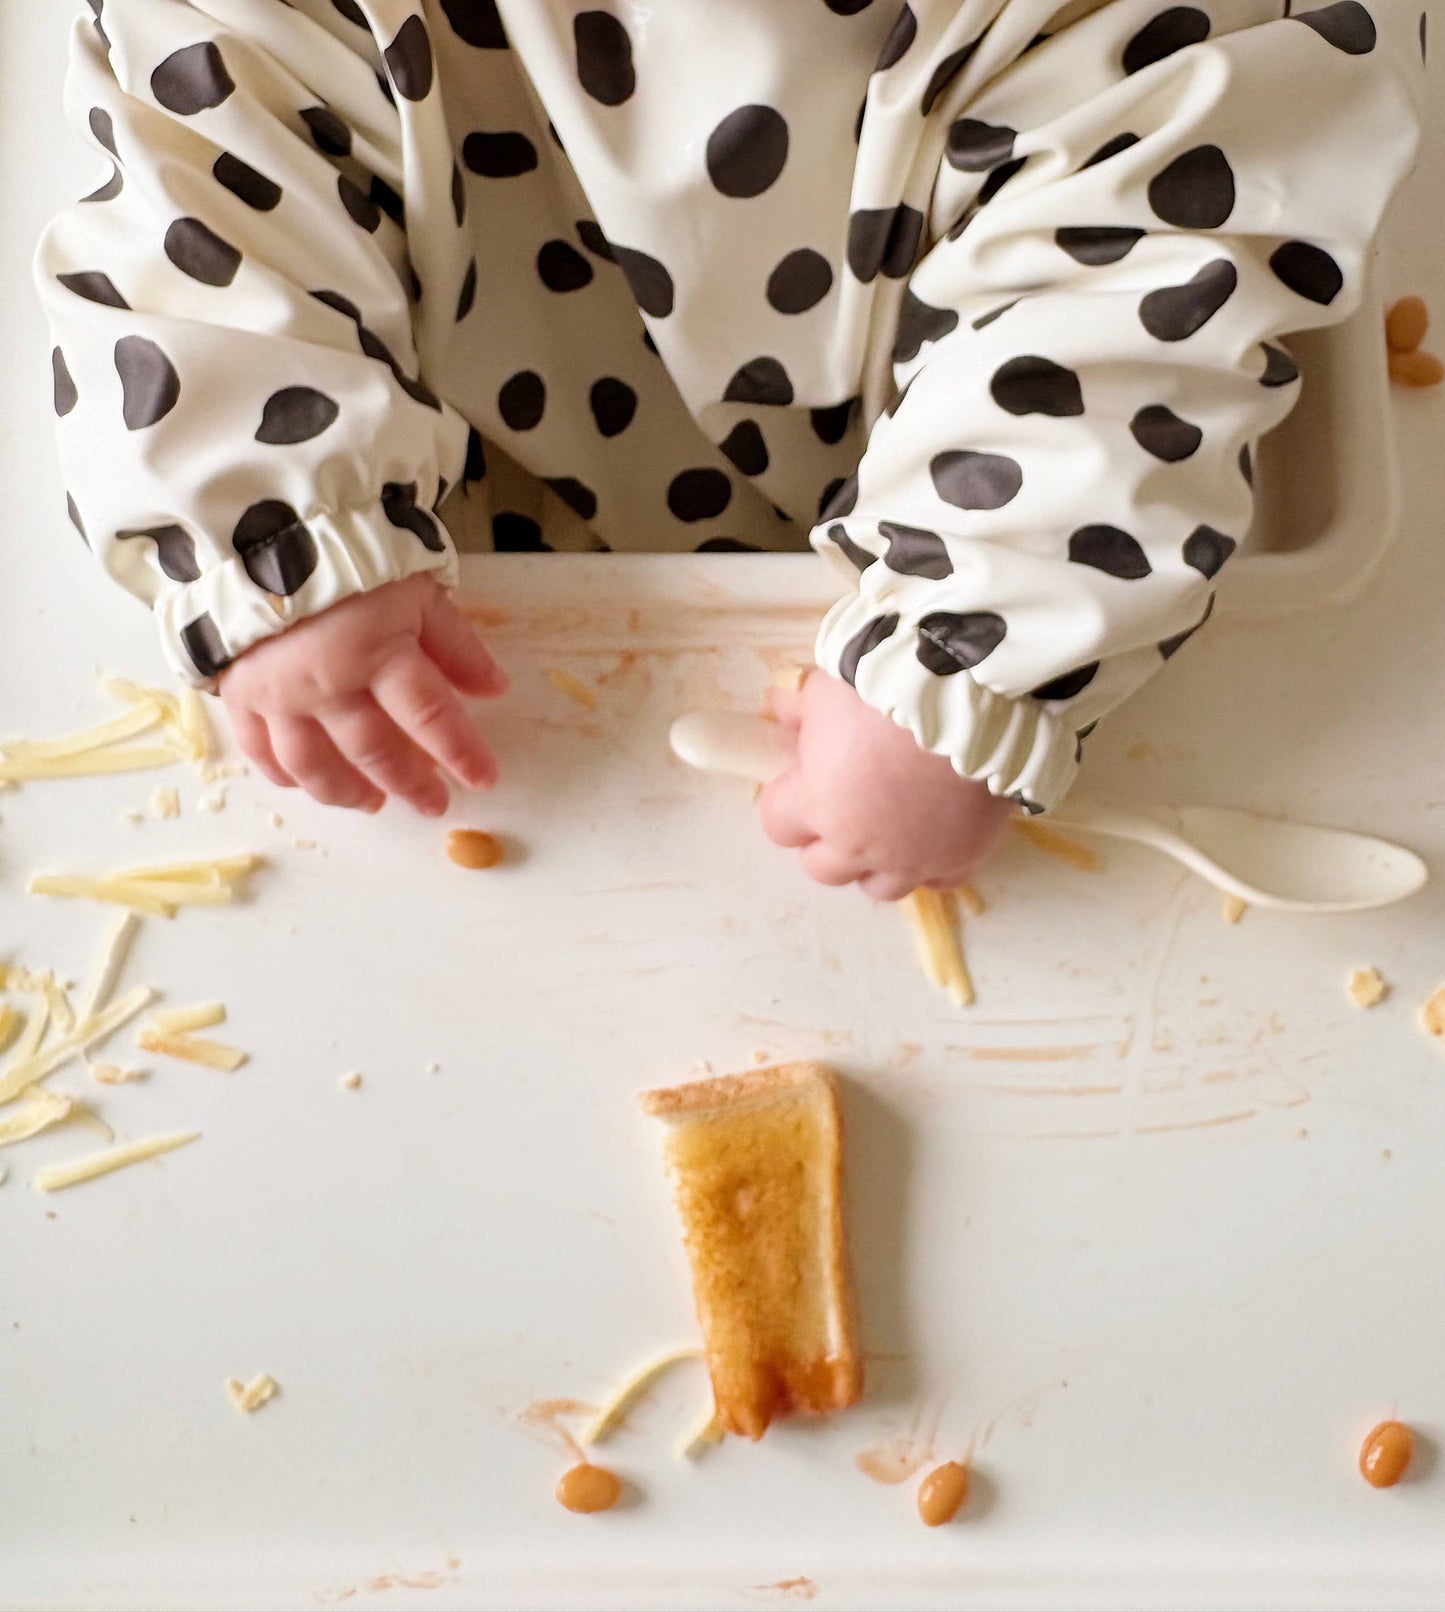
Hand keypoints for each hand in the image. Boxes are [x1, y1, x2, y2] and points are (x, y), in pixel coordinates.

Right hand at [219, 573, 506, 814]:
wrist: (256, 526)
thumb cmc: (350, 552)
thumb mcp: (416, 587)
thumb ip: (454, 643)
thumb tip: (494, 688)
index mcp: (378, 651)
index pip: (430, 715)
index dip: (460, 752)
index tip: (484, 779)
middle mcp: (328, 683)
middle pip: (375, 749)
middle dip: (410, 783)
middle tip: (433, 804)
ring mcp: (279, 694)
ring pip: (314, 763)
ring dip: (346, 791)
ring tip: (372, 803)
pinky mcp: (239, 692)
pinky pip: (259, 748)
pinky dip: (281, 773)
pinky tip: (301, 784)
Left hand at [759, 672, 1013, 900]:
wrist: (972, 699)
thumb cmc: (884, 691)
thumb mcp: (824, 687)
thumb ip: (798, 708)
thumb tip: (783, 712)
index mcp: (817, 806)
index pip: (778, 826)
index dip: (787, 803)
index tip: (804, 781)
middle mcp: (859, 846)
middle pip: (823, 868)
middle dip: (826, 840)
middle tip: (845, 805)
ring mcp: (913, 859)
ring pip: (880, 887)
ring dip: (876, 862)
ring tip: (890, 827)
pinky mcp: (962, 857)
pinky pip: (940, 880)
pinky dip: (933, 863)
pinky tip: (937, 835)